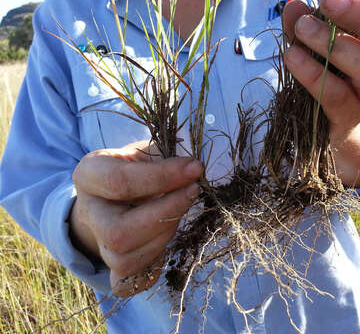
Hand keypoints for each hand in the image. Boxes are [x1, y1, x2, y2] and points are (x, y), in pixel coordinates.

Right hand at [69, 141, 202, 296]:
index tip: (195, 169)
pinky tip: (166, 248)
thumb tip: (194, 167)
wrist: (113, 194)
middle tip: (193, 192)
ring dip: (165, 237)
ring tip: (180, 212)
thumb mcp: (142, 151)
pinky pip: (126, 284)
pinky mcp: (111, 267)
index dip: (162, 177)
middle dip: (166, 214)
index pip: (119, 182)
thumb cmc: (134, 167)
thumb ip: (163, 155)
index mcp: (89, 176)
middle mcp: (89, 213)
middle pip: (119, 233)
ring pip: (125, 260)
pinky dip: (151, 271)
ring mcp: (97, 243)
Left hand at [283, 0, 359, 185]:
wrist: (335, 119)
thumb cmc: (331, 68)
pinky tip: (291, 55)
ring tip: (303, 27)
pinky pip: (336, 94)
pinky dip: (312, 73)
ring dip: (334, 44)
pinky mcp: (351, 114)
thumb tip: (292, 6)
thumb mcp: (321, 39)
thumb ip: (306, 21)